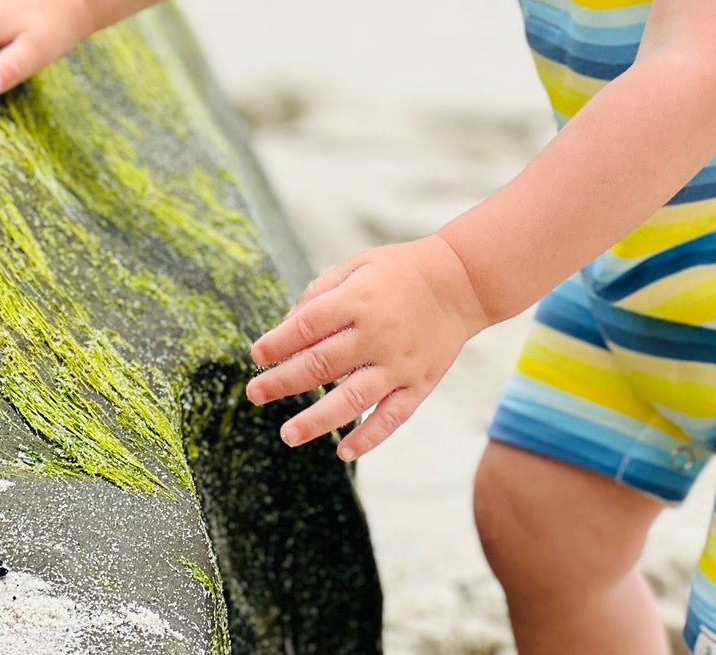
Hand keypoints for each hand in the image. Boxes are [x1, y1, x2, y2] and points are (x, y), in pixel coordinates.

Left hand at [246, 233, 489, 461]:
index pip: (307, 325)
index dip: (278, 342)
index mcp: (358, 299)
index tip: (257, 355)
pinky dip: (369, 437)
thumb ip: (321, 292)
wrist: (461, 282)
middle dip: (282, 382)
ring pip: (352, 400)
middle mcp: (376, 334)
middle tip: (254, 394)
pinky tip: (344, 451)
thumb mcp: (358, 264)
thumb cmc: (400, 271)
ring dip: (316, 420)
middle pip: (321, 365)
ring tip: (287, 434)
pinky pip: (391, 418)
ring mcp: (398, 364)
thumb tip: (287, 324)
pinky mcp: (418, 384)